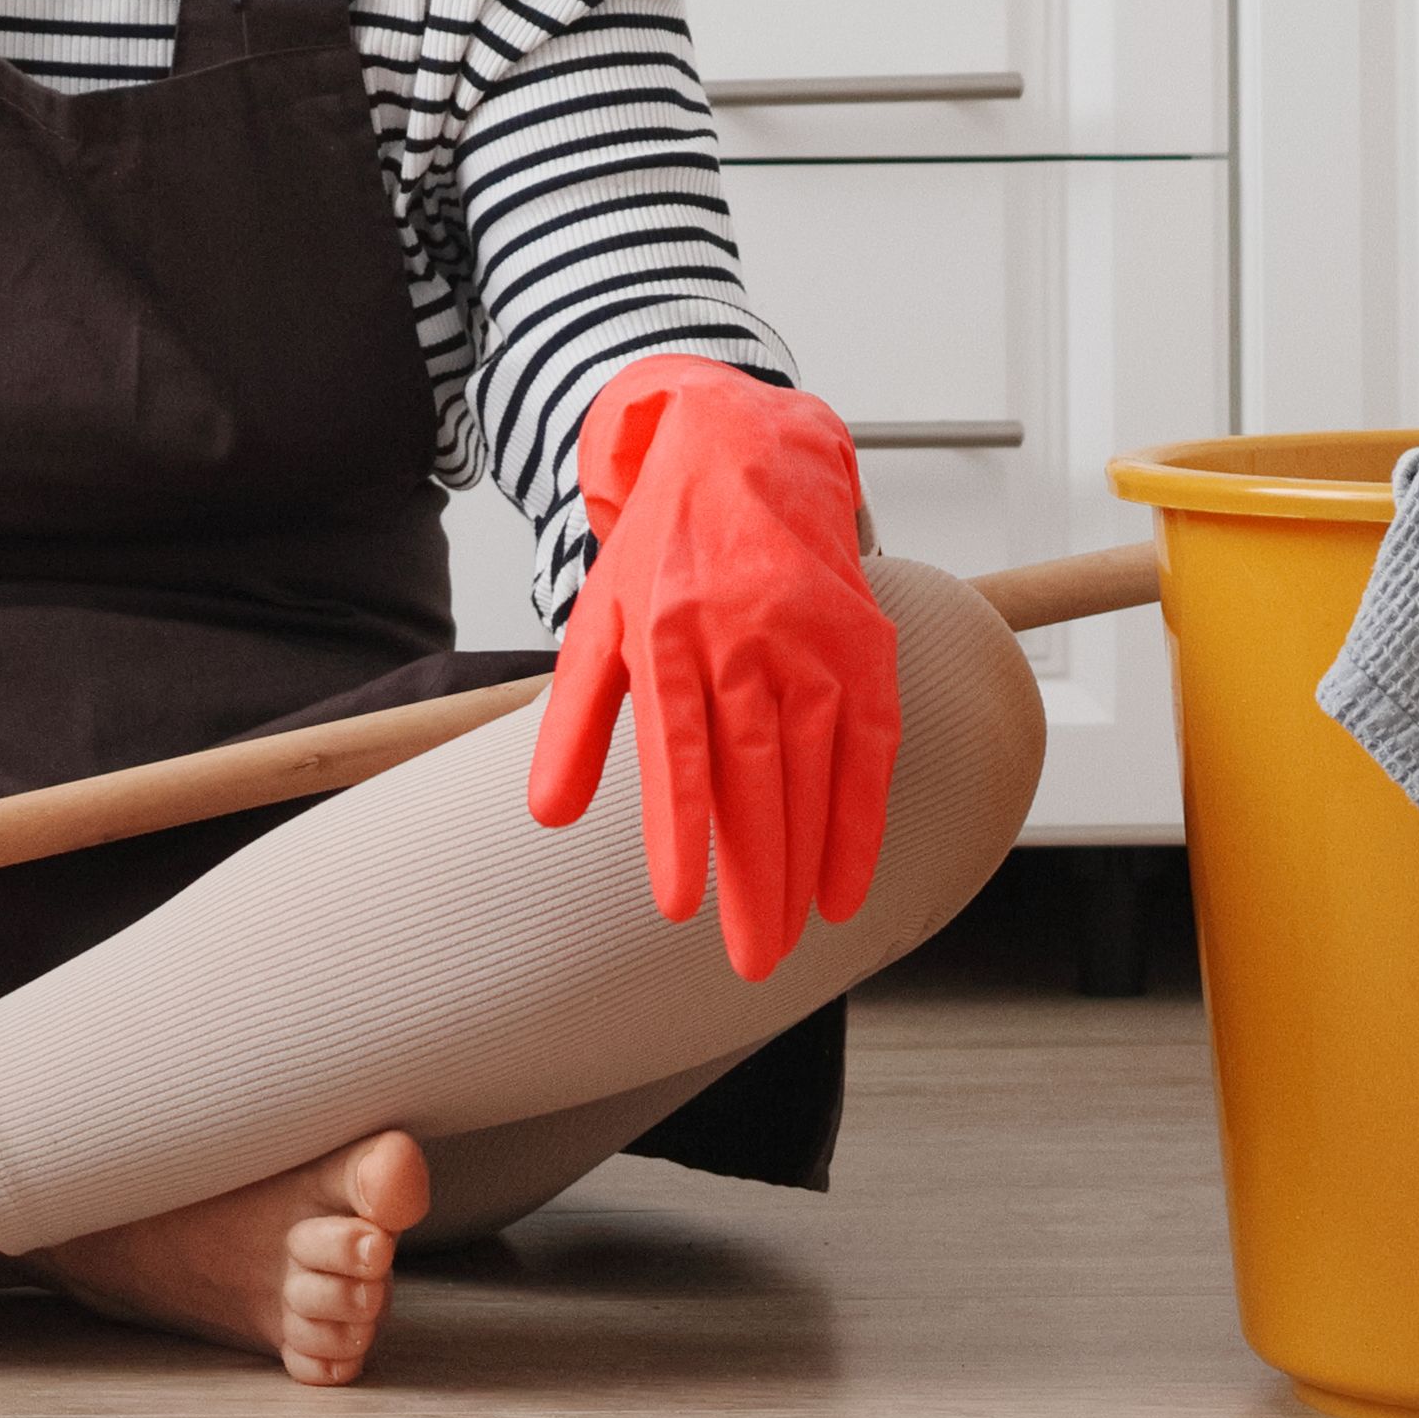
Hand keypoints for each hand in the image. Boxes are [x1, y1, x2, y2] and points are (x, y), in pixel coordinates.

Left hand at [526, 357, 900, 982]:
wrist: (746, 456)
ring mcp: (814, 642)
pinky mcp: (865, 646)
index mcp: (670, 634)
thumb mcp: (597, 622)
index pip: (680, 750)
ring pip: (815, 774)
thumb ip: (574, 722)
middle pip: (756, 778)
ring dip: (805, 867)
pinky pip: (872, 749)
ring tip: (789, 939)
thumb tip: (546, 817)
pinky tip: (846, 886)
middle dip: (754, 878)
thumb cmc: (664, 554)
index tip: (681, 908)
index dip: (683, 832)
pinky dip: (863, 822)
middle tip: (749, 961)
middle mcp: (747, 638)